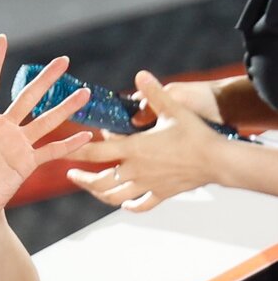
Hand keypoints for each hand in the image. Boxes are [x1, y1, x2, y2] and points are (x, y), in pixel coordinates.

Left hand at [0, 34, 92, 226]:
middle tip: (64, 60)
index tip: (2, 39)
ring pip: (45, 121)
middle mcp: (2, 128)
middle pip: (28, 97)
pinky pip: (50, 151)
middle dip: (46, 79)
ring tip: (85, 93)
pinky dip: (68, 144)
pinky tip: (86, 134)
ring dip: (65, 108)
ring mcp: (16, 145)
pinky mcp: (26, 164)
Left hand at [67, 70, 225, 212]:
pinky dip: (130, 206)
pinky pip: (140, 205)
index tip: (62, 149)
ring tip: (92, 187)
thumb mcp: (173, 109)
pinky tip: (125, 204)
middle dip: (81, 179)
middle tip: (71, 175)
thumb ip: (154, 92)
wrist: (218, 160)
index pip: (95, 152)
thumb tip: (140, 74)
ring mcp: (146, 185)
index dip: (76, 150)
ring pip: (114, 197)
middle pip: (98, 181)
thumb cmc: (195, 133)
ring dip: (99, 194)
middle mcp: (135, 171)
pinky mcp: (161, 194)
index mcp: (133, 149)